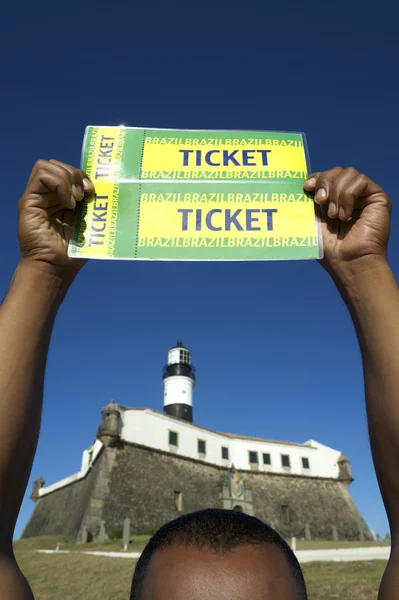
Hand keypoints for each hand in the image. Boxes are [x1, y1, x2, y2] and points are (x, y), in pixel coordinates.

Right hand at [18, 159, 93, 282]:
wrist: (56, 267)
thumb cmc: (72, 252)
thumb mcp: (87, 224)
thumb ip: (91, 206)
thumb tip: (104, 189)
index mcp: (62, 200)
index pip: (69, 172)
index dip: (82, 176)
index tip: (93, 191)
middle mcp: (48, 196)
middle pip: (58, 165)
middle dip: (75, 174)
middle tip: (86, 194)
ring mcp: (37, 197)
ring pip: (48, 166)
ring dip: (67, 177)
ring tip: (76, 199)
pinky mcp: (28, 201)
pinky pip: (42, 175)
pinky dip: (60, 183)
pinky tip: (68, 202)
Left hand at [304, 167, 391, 278]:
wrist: (347, 262)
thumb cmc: (330, 248)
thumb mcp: (313, 220)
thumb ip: (309, 201)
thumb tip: (304, 184)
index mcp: (336, 201)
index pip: (327, 177)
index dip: (317, 177)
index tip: (306, 187)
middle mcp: (351, 197)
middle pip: (337, 171)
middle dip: (324, 182)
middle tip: (320, 201)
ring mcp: (365, 197)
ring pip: (349, 173)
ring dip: (336, 193)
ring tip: (334, 216)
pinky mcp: (378, 198)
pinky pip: (361, 181)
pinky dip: (348, 196)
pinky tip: (345, 215)